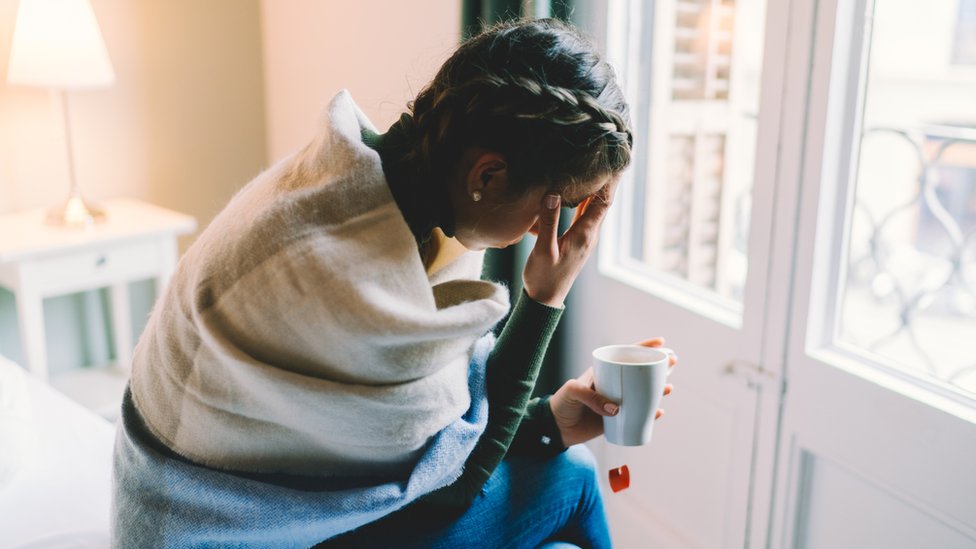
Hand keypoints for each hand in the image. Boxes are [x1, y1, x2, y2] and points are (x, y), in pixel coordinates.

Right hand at [522, 176, 618, 306]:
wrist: (544, 300)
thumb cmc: (543, 277)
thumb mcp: (544, 249)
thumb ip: (549, 221)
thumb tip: (554, 194)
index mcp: (584, 234)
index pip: (602, 202)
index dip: (609, 183)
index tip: (612, 163)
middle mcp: (588, 235)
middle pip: (601, 203)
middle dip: (604, 182)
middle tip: (604, 160)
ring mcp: (583, 238)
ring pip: (592, 209)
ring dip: (593, 191)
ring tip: (592, 170)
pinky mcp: (575, 241)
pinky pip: (583, 216)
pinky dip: (583, 202)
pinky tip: (574, 193)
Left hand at [549, 337, 676, 446]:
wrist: (556, 428)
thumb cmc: (562, 403)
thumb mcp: (573, 392)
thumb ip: (592, 397)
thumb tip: (617, 409)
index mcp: (603, 371)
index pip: (625, 354)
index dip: (643, 347)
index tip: (661, 343)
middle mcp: (613, 384)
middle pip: (640, 373)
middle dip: (658, 366)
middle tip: (673, 362)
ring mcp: (616, 401)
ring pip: (642, 393)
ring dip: (657, 389)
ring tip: (668, 387)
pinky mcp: (617, 419)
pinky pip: (638, 415)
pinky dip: (649, 414)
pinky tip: (658, 412)